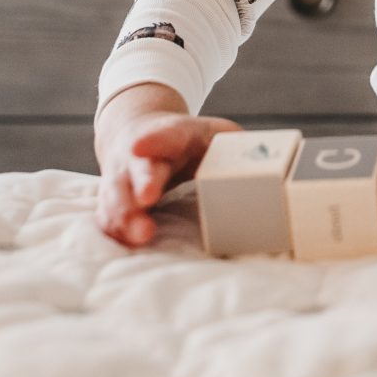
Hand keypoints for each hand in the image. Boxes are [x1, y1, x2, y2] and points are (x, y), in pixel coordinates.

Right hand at [95, 108, 242, 247]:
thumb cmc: (187, 141)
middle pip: (137, 168)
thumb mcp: (214, 133)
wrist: (137, 136)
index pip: (164, 134)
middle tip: (146, 198)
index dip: (154, 141)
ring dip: (125, 215)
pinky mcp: (115, 201)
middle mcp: (141, 155)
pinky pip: (107, 216)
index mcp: (172, 134)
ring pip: (116, 195)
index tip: (141, 147)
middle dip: (142, 182)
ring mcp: (124, 177)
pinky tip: (127, 243)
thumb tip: (268, 164)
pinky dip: (115, 230)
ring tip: (140, 235)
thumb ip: (239, 146)